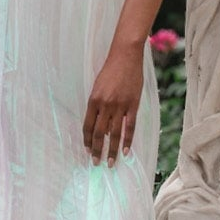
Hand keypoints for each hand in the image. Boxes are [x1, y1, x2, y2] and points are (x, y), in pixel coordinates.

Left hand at [83, 41, 144, 166]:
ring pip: (114, 133)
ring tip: (111, 163)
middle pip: (99, 133)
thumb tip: (102, 128)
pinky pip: (129, 127)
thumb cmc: (110, 70)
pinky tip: (125, 151)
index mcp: (93, 100)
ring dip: (112, 150)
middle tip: (96, 163)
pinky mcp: (132, 105)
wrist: (125, 56)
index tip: (87, 151)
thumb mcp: (98, 87)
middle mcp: (105, 105)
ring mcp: (119, 106)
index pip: (87, 126)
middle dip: (97, 150)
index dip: (87, 140)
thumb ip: (98, 106)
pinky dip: (127, 140)